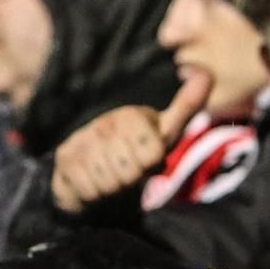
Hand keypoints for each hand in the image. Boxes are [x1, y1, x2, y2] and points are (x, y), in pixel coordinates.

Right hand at [51, 73, 213, 213]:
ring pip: (108, 183)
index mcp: (130, 116)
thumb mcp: (164, 130)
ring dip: (112, 188)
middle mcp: (103, 125)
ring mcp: (81, 142)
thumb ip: (186, 106)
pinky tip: (93, 182)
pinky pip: (87, 190)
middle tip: (126, 171)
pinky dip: (93, 194)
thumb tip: (205, 73)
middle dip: (131, 179)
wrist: (94, 167)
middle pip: (129, 172)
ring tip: (111, 176)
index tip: (145, 159)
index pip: (152, 155)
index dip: (150, 164)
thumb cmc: (135, 150)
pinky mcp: (64, 160)